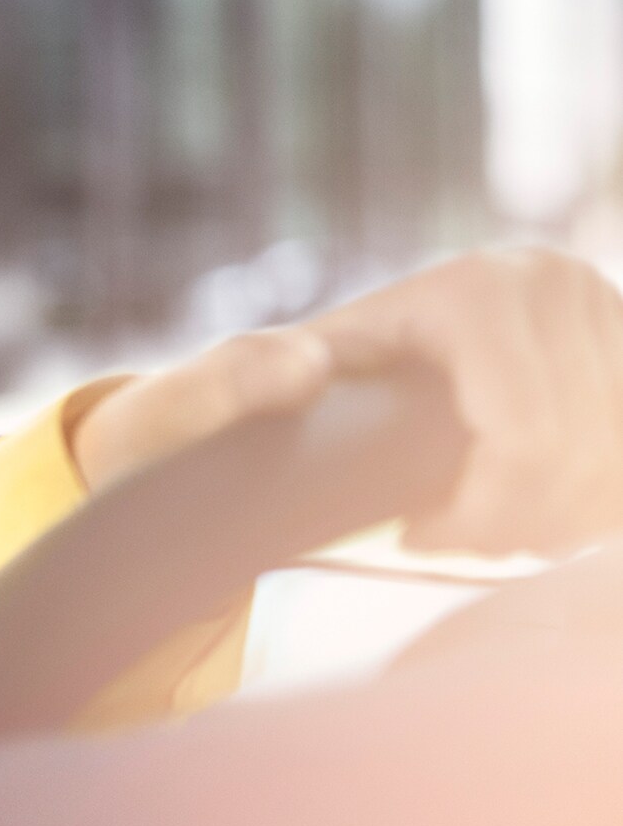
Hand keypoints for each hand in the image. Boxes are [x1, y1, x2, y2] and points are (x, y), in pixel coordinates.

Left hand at [72, 249, 622, 555]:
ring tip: (484, 530)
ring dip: (559, 519)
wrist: (363, 355)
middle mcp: (555, 282)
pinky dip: (592, 502)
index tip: (417, 537)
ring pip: (614, 462)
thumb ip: (240, 374)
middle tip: (451, 544)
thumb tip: (303, 372)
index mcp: (478, 288)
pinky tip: (533, 513)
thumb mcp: (256, 377)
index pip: (526, 438)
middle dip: (517, 524)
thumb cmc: (302, 378)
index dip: (481, 512)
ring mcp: (607, 310)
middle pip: (580, 455)